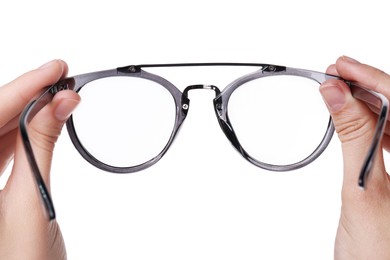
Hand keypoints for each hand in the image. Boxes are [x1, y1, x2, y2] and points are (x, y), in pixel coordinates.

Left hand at [0, 60, 79, 259]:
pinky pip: (3, 146)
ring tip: (59, 95)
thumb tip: (60, 104)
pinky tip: (46, 119)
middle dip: (27, 95)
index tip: (54, 70)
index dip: (22, 89)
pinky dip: (28, 131)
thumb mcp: (32, 200)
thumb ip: (42, 147)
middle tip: (61, 78)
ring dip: (29, 112)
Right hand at [320, 56, 389, 258]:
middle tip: (334, 75)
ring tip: (337, 90)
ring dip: (366, 103)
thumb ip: (353, 135)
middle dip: (368, 87)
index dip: (374, 80)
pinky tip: (351, 116)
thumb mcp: (362, 187)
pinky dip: (368, 124)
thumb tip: (336, 94)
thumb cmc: (377, 250)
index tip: (343, 67)